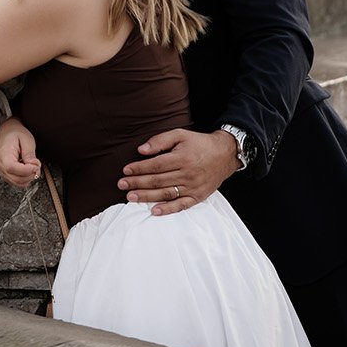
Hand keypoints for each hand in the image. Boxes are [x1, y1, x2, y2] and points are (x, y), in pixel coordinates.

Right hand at [0, 118, 40, 187]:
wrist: (7, 131)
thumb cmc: (16, 133)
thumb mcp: (26, 140)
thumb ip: (30, 154)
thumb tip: (35, 167)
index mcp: (3, 154)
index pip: (12, 168)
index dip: (26, 170)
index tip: (36, 166)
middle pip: (16, 178)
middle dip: (30, 174)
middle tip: (37, 164)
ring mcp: (1, 170)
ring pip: (18, 183)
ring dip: (28, 177)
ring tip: (32, 165)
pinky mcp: (5, 174)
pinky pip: (17, 182)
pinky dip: (25, 178)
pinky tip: (27, 168)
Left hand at [117, 128, 240, 215]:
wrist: (224, 154)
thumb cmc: (199, 143)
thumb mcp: (180, 135)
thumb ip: (160, 141)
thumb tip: (141, 150)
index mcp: (181, 157)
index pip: (155, 165)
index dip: (139, 168)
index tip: (125, 170)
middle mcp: (187, 174)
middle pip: (158, 181)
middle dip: (137, 183)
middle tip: (121, 185)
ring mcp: (193, 187)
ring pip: (166, 194)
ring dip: (147, 196)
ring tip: (131, 197)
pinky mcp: (198, 197)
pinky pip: (181, 205)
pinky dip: (168, 209)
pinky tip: (154, 211)